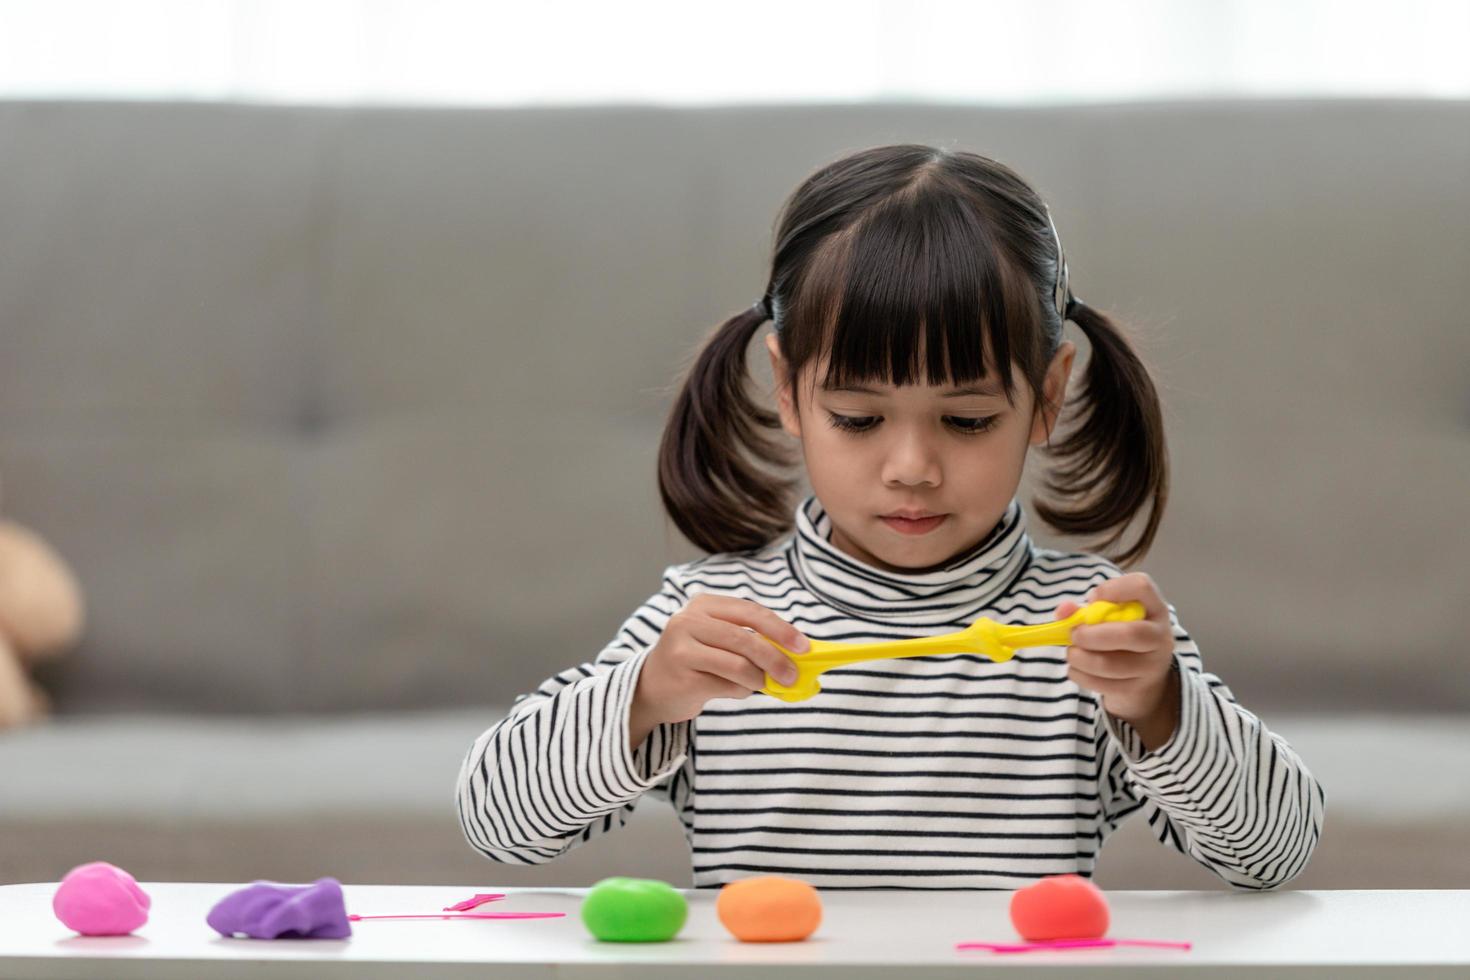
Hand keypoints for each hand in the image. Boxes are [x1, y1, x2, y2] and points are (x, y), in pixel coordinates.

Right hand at [628, 595, 806, 746]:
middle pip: (745, 638)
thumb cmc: (696, 662)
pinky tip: (736, 691)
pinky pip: (726, 686)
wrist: (651, 688)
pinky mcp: (682, 677)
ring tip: (764, 686)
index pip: (750, 611)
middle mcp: (688, 620)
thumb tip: (795, 657)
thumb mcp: (720, 641)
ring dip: (759, 679)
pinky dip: (740, 692)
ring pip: (737, 664)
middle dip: (776, 658)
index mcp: (704, 604)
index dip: (781, 629)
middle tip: (794, 676)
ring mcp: (681, 648)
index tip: (804, 647)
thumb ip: (751, 643)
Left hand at [1055, 572, 1179, 751]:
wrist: (1143, 679)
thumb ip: (1084, 610)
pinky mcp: (1137, 689)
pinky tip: (1076, 669)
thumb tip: (1063, 610)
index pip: (1142, 587)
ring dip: (1081, 658)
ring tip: (1072, 653)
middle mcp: (1159, 636)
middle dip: (1093, 635)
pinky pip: (1104, 685)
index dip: (1113, 589)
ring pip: (1112, 665)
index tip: (1092, 598)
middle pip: (1131, 633)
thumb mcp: (1109, 619)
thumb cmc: (1122, 638)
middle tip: (1075, 634)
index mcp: (1154, 608)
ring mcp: (1151, 666)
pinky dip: (1081, 676)